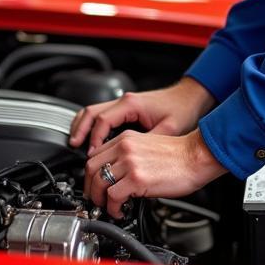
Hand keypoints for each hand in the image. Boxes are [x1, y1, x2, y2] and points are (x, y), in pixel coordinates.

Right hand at [68, 77, 214, 154]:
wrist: (191, 97)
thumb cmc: (182, 110)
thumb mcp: (167, 131)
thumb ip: (147, 146)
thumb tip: (133, 167)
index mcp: (131, 104)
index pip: (102, 121)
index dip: (94, 139)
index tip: (92, 156)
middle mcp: (125, 101)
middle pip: (91, 112)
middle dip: (80, 130)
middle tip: (73, 147)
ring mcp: (125, 103)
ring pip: (94, 111)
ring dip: (83, 127)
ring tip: (76, 144)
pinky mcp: (127, 108)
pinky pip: (103, 115)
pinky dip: (93, 126)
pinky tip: (93, 139)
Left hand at [83, 128, 226, 216]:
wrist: (196, 156)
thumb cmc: (179, 155)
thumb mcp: (147, 146)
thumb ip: (129, 156)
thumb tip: (117, 176)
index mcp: (126, 139)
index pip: (95, 155)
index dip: (91, 174)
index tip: (94, 185)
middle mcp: (125, 148)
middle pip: (90, 168)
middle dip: (89, 188)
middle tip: (95, 200)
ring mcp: (130, 162)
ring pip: (98, 182)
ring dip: (98, 200)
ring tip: (106, 208)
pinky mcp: (137, 178)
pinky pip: (112, 196)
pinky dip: (112, 208)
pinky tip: (120, 211)